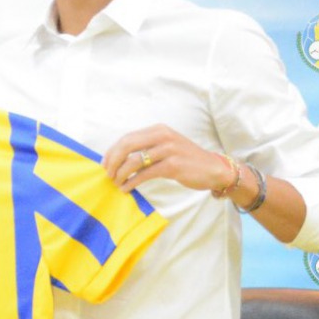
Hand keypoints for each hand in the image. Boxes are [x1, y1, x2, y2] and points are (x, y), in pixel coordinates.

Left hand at [103, 124, 232, 192]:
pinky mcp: (173, 165)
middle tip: (107, 174)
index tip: (104, 164)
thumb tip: (119, 158)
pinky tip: (127, 188)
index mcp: (158, 129)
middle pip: (127, 146)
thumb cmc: (186, 160)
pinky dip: (132, 182)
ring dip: (121, 174)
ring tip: (117, 183)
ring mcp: (168, 150)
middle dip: (113, 161)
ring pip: (134, 161)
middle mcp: (162, 136)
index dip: (112, 152)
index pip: (127, 138)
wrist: (213, 169)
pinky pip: (145, 174)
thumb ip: (147, 147)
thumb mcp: (166, 146)